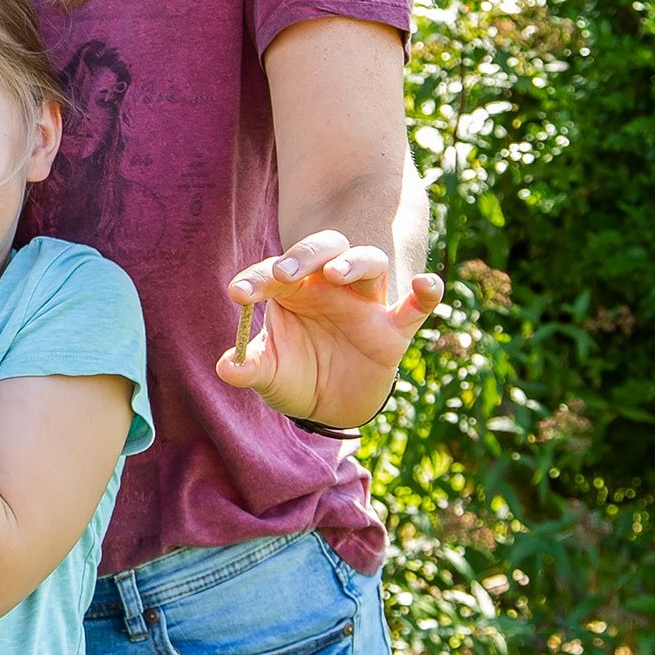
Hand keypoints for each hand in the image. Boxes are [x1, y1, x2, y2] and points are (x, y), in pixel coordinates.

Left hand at [216, 230, 441, 427]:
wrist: (329, 404)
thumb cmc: (294, 375)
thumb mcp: (267, 374)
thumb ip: (248, 367)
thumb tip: (226, 367)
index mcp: (292, 289)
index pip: (274, 272)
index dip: (256, 279)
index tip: (238, 294)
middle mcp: (329, 287)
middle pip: (324, 249)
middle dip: (304, 255)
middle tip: (283, 272)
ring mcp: (364, 303)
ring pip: (368, 261)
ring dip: (352, 262)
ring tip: (334, 274)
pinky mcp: (394, 329)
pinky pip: (416, 306)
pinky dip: (426, 293)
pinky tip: (427, 284)